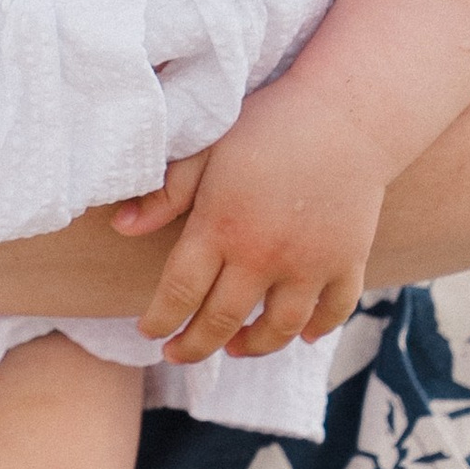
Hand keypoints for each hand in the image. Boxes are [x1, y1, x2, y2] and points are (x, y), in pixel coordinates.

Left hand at [120, 97, 385, 364]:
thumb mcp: (208, 150)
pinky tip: (301, 335)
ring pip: (277, 329)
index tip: (148, 333)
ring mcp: (309, 264)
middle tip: (176, 355)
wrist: (347, 113)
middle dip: (194, 346)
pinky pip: (332, 312)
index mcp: (221, 227)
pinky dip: (316, 330)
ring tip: (235, 349)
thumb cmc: (268, 124)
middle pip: (222, 321)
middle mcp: (263, 255)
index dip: (160, 321)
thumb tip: (121, 227)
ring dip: (252, 347)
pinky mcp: (348, 262)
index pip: (179, 293)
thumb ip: (166, 193)